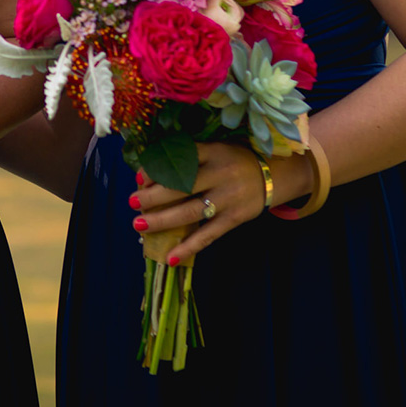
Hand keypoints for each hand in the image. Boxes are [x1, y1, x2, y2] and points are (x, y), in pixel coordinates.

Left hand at [131, 143, 307, 264]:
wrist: (274, 175)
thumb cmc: (233, 160)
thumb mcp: (214, 149)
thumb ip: (188, 157)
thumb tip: (148, 174)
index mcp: (212, 152)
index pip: (179, 160)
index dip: (156, 170)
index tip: (138, 178)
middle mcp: (220, 175)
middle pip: (181, 187)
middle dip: (152, 196)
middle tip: (131, 202)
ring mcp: (228, 199)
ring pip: (190, 212)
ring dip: (162, 221)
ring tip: (139, 224)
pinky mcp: (234, 219)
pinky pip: (208, 235)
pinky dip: (189, 247)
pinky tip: (170, 257)